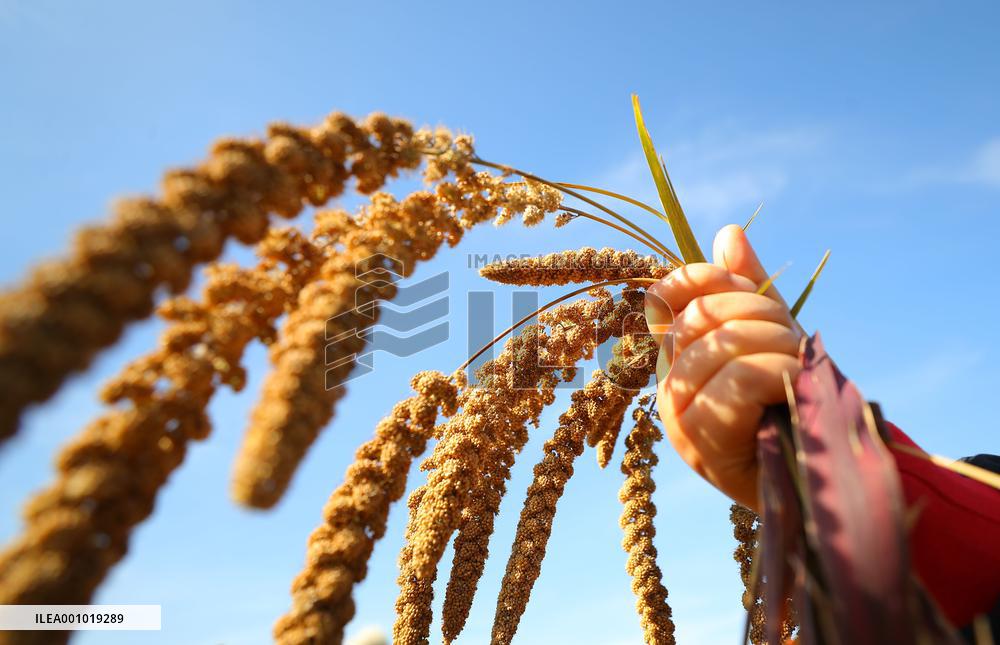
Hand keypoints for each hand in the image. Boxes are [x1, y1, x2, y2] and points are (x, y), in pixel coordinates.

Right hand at [644, 225, 801, 511]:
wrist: (818, 475)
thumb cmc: (794, 404)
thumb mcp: (775, 337)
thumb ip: (749, 290)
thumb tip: (728, 233)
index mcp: (679, 356)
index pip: (666, 296)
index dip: (706, 278)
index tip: (752, 291)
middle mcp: (667, 383)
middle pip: (699, 314)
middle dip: (759, 313)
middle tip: (792, 340)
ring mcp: (676, 414)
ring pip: (722, 345)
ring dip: (776, 347)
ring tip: (797, 369)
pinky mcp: (697, 439)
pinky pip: (737, 379)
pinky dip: (777, 373)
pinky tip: (792, 387)